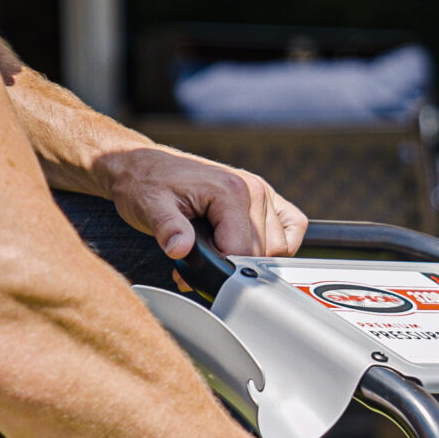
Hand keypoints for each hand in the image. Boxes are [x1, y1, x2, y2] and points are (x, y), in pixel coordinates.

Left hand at [95, 146, 308, 259]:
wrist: (145, 166)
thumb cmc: (147, 184)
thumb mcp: (148, 206)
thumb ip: (168, 228)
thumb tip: (179, 249)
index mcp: (231, 190)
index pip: (243, 251)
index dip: (221, 269)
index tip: (195, 271)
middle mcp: (254, 190)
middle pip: (262, 254)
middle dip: (232, 266)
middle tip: (199, 260)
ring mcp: (264, 194)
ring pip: (279, 249)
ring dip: (252, 258)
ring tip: (218, 250)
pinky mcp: (268, 199)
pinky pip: (293, 229)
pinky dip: (280, 244)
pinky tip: (251, 246)